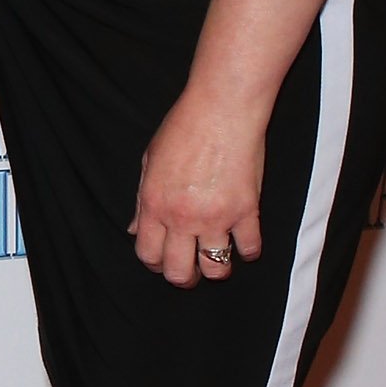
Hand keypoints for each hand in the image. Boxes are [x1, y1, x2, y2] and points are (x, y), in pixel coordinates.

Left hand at [133, 90, 264, 286]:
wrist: (222, 109)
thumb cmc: (183, 128)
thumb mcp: (149, 161)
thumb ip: (141, 200)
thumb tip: (134, 229)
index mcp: (154, 205)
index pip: (148, 254)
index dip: (154, 263)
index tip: (162, 260)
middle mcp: (183, 217)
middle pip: (180, 272)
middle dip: (183, 277)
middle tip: (190, 270)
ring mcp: (216, 217)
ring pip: (216, 268)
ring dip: (217, 269)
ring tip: (217, 258)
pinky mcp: (247, 210)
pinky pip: (250, 247)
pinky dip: (249, 251)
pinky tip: (244, 243)